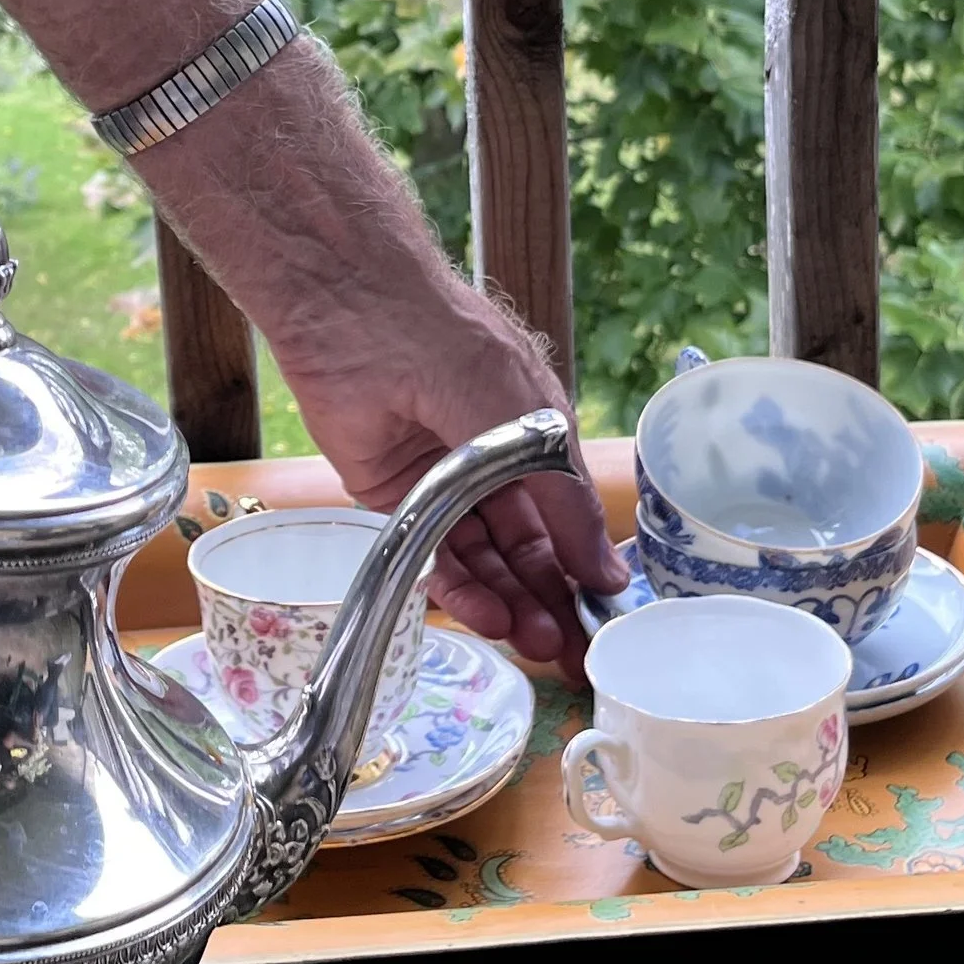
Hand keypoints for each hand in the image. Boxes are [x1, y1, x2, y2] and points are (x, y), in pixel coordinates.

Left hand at [273, 274, 626, 670]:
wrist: (355, 311)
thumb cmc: (454, 345)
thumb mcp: (529, 426)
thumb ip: (565, 505)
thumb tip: (608, 575)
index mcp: (533, 435)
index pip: (565, 516)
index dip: (582, 570)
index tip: (602, 621)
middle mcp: (489, 462)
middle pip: (524, 547)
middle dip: (548, 599)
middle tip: (569, 652)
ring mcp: (438, 480)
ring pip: (481, 557)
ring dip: (507, 602)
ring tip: (534, 644)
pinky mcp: (389, 495)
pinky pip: (429, 552)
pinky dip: (459, 588)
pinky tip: (488, 617)